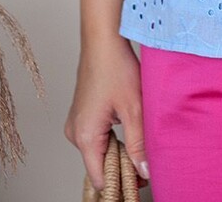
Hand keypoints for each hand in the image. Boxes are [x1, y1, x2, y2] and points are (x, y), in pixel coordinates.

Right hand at [64, 36, 149, 191]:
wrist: (103, 39)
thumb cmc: (116, 67)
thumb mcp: (134, 108)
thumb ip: (139, 143)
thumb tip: (144, 170)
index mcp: (84, 135)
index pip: (100, 177)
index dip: (121, 182)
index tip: (141, 182)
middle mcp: (74, 133)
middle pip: (99, 165)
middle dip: (123, 166)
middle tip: (147, 161)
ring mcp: (76, 123)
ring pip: (99, 150)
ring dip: (119, 150)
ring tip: (139, 139)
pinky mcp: (81, 114)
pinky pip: (96, 137)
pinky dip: (112, 138)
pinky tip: (129, 126)